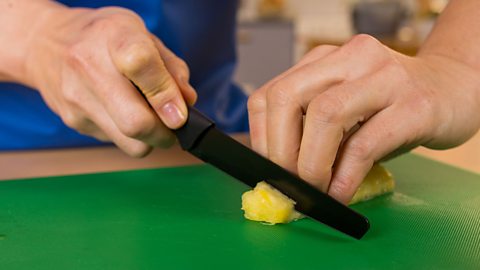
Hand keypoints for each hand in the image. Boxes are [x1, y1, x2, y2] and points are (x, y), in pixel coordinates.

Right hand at [24, 5, 195, 156]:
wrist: (44, 44)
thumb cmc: (103, 38)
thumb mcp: (142, 34)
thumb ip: (171, 67)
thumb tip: (187, 102)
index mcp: (114, 36)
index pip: (141, 65)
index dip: (166, 95)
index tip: (181, 114)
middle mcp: (89, 67)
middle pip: (135, 123)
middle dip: (165, 134)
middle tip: (173, 127)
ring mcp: (77, 99)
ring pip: (129, 143)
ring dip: (150, 139)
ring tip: (150, 119)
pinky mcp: (73, 122)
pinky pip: (115, 141)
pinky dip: (129, 136)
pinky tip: (123, 113)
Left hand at [248, 34, 479, 203]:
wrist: (453, 90)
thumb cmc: (390, 106)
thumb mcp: (346, 107)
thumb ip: (313, 129)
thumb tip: (281, 174)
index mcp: (326, 59)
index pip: (271, 93)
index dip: (260, 137)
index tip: (267, 169)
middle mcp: (351, 58)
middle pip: (288, 98)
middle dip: (280, 150)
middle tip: (287, 183)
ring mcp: (385, 77)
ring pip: (325, 115)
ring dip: (310, 164)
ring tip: (314, 190)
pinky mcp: (414, 105)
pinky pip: (365, 144)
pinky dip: (344, 176)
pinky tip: (340, 194)